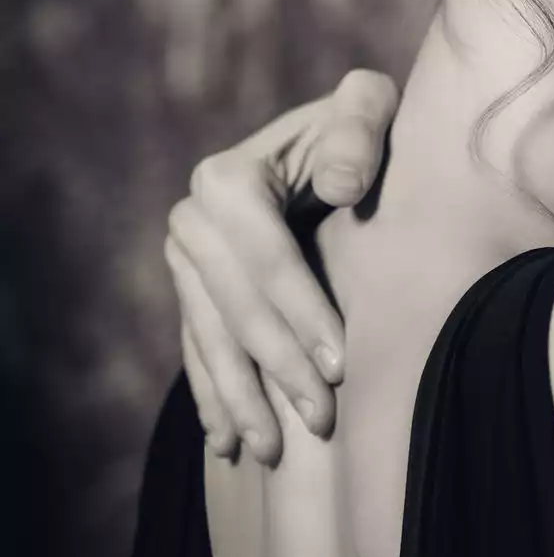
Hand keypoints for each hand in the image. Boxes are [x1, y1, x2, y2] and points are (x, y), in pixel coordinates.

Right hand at [165, 69, 396, 462]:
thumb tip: (340, 186)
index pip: (267, 261)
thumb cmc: (362, 125)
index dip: (302, 314)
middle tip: (321, 420)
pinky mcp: (191, 289)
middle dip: (277, 369)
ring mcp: (184, 259)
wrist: (332, 138)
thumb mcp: (368, 106)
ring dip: (240, 399)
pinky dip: (212, 396)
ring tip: (272, 450)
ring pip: (210, 340)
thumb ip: (359, 127)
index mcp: (227, 179)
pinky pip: (197, 349)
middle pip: (237, 308)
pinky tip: (228, 440)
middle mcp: (192, 219)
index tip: (342, 365)